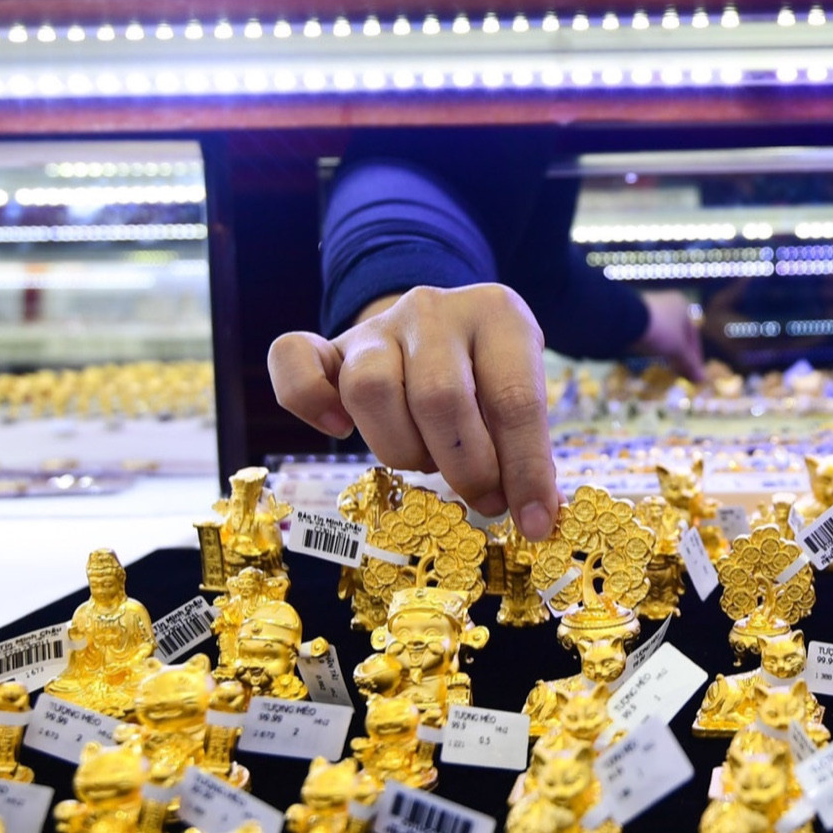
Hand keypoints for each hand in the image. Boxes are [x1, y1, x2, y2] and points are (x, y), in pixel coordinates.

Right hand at [268, 283, 558, 540]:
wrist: (441, 325)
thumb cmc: (489, 373)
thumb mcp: (519, 392)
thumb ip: (526, 445)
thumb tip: (538, 517)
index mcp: (498, 315)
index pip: (514, 399)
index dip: (524, 470)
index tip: (534, 522)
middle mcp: (433, 310)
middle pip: (439, 398)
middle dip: (466, 467)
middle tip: (483, 498)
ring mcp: (378, 326)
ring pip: (370, 390)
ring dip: (401, 447)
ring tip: (426, 461)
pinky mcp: (332, 345)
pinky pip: (295, 362)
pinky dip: (308, 401)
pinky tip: (337, 428)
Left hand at [633, 290, 705, 380]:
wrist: (624, 319)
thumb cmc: (659, 330)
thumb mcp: (677, 349)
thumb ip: (689, 363)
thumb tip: (702, 379)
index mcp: (682, 306)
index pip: (693, 335)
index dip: (695, 356)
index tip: (695, 373)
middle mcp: (667, 304)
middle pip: (678, 335)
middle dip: (680, 355)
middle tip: (681, 373)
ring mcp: (648, 309)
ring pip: (663, 335)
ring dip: (667, 352)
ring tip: (667, 368)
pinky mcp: (633, 316)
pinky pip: (648, 334)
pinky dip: (652, 347)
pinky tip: (650, 358)